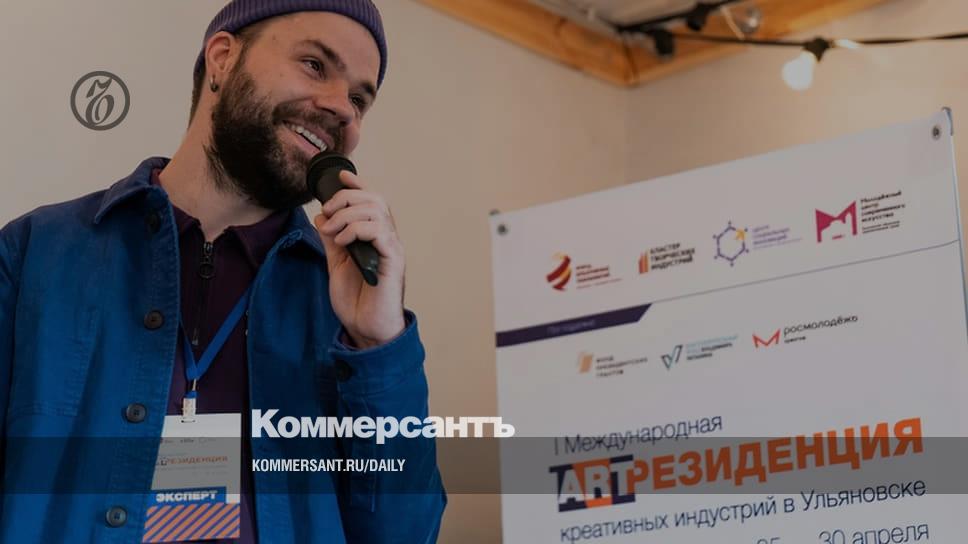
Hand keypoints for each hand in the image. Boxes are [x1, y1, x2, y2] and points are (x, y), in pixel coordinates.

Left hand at [313, 170, 405, 348]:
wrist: (366, 329)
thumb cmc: (357, 301)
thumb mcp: (336, 264)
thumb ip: (332, 240)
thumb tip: (322, 216)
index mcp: (375, 238)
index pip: (372, 202)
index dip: (358, 186)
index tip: (341, 177)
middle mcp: (387, 239)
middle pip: (375, 200)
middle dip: (347, 199)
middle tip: (328, 212)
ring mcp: (391, 249)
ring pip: (376, 211)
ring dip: (348, 215)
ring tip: (332, 232)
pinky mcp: (393, 261)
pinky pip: (379, 231)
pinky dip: (357, 230)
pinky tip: (343, 242)